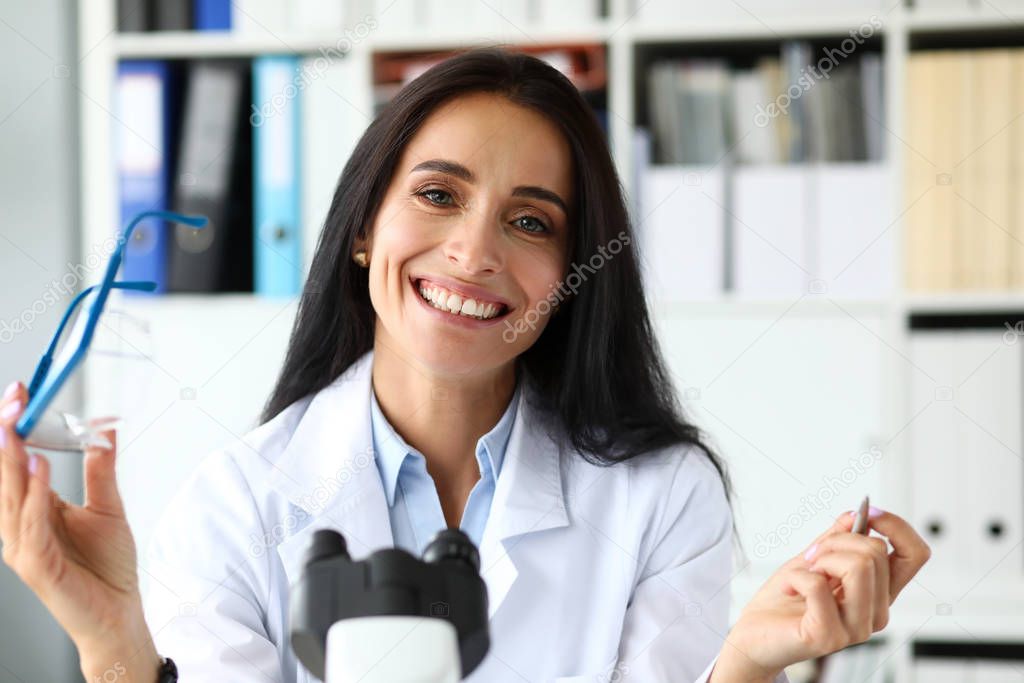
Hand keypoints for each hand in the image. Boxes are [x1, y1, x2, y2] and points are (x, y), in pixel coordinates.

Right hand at [0, 382, 159, 679]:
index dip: (14, 429)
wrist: (119, 614)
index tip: (20, 393)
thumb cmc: (107, 569)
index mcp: (34, 510)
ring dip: (13, 461)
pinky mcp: (37, 567)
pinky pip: (31, 526)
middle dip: (6, 435)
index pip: (17, 463)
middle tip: (14, 400)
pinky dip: (33, 496)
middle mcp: (21, 527)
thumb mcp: (108, 508)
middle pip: (6, 475)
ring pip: (11, 497)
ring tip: (16, 427)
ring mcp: (24, 547)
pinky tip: (40, 469)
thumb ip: (101, 470)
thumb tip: (104, 431)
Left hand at [714, 507, 930, 679]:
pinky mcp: (829, 636)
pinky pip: (818, 585)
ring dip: (820, 559)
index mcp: (878, 593)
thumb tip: (856, 514)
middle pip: (876, 551)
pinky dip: (796, 576)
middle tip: (812, 557)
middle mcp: (875, 613)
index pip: (915, 555)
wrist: (755, 635)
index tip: (867, 513)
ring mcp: (855, 628)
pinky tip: (791, 588)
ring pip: (858, 566)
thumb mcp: (812, 560)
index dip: (896, 526)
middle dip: (835, 541)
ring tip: (804, 573)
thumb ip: (835, 539)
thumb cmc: (784, 600)